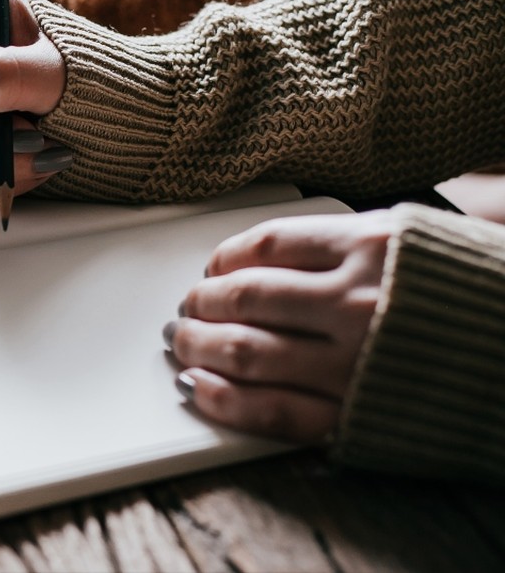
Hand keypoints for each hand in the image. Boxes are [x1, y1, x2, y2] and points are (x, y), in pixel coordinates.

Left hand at [165, 210, 397, 443]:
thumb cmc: (475, 297)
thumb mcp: (416, 243)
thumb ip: (346, 245)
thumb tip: (262, 258)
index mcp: (372, 248)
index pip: (269, 245)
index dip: (226, 259)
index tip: (212, 269)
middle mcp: (359, 302)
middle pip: (247, 297)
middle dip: (202, 303)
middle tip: (187, 309)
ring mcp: (356, 362)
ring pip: (248, 351)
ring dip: (200, 347)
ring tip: (183, 343)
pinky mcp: (356, 416)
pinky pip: (273, 409)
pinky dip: (224, 400)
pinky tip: (198, 387)